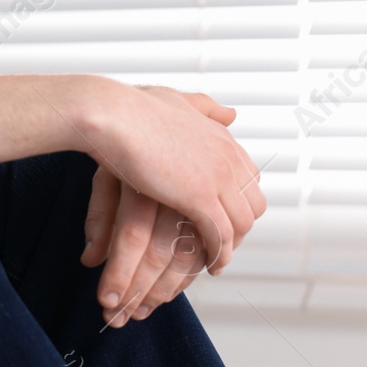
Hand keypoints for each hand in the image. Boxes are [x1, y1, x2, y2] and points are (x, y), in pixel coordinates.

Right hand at [79, 84, 260, 319]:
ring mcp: (218, 177)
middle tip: (223, 245)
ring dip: (231, 247)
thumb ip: (204, 108)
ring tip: (216, 263)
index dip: (239, 202)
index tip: (224, 217)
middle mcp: (228, 156)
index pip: (249, 178)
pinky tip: (210, 267)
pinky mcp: (199, 198)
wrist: (113, 114)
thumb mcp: (177, 99)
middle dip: (240, 227)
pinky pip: (220, 236)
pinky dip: (219, 255)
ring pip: (240, 224)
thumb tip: (232, 114)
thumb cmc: (131, 106)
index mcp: (223, 137)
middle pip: (253, 204)